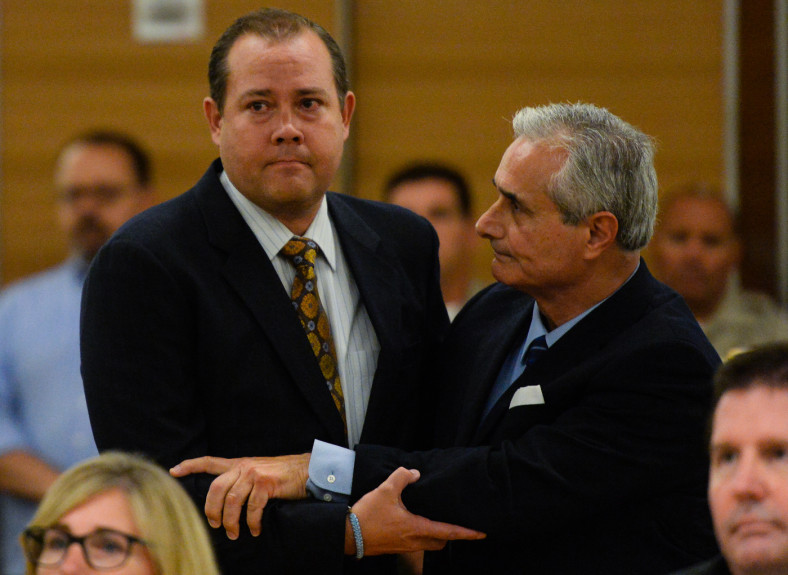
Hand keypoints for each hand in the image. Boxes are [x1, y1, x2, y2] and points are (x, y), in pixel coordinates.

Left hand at [170, 454, 309, 538]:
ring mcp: (254, 474)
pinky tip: (255, 530)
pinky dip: (252, 522)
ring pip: (232, 501)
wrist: (306, 469)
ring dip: (231, 522)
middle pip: (215, 488)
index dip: (191, 465)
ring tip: (235, 534)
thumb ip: (241, 480)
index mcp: (238, 463)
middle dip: (212, 511)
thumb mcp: (257, 471)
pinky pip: (252, 508)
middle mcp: (243, 466)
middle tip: (215, 525)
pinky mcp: (266, 483)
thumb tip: (225, 502)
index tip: (173, 471)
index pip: (210, 462)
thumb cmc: (282, 475)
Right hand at [348, 467, 484, 555]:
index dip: (467, 533)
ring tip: (438, 522)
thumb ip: (402, 477)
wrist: (348, 535)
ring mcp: (404, 547)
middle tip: (460, 525)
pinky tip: (415, 523)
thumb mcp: (386, 490)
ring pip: (429, 544)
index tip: (481, 533)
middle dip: (452, 535)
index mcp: (416, 528)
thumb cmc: (367, 515)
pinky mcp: (395, 547)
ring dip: (437, 535)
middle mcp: (414, 541)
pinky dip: (422, 535)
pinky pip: (416, 543)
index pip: (448, 532)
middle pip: (441, 542)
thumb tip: (415, 473)